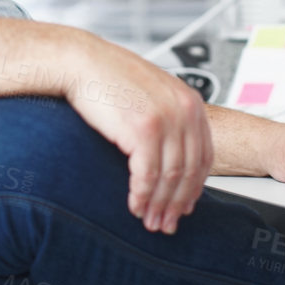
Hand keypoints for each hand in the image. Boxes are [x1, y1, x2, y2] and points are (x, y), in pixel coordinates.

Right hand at [61, 35, 211, 234]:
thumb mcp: (150, 94)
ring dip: (160, 205)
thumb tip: (169, 156)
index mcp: (190, 102)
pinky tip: (134, 206)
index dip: (195, 187)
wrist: (81, 62)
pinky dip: (142, 196)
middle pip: (191, 170)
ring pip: (171, 177)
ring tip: (150, 221)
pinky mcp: (144, 129)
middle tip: (167, 223)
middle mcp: (185, 110)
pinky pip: (148, 175)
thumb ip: (167, 119)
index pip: (204, 155)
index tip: (185, 206)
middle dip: (178, 203)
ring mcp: (167, 119)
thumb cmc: (108, 78)